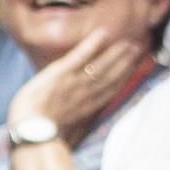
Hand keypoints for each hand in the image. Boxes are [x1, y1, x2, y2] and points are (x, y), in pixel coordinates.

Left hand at [23, 22, 153, 144]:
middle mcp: (88, 93)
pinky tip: (103, 33)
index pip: (112, 89)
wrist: (32, 130)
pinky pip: (81, 55)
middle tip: (137, 47)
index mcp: (89, 108)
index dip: (126, 77)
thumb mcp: (66, 136)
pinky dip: (93, 44)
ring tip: (127, 41)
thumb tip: (81, 135)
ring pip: (102, 64)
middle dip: (126, 61)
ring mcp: (76, 81)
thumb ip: (76, 129)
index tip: (136, 67)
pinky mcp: (62, 71)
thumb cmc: (44, 137)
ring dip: (115, 52)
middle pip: (112, 74)